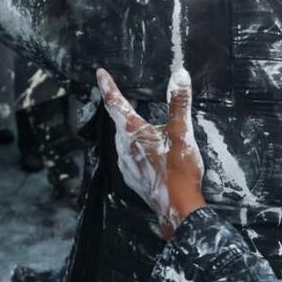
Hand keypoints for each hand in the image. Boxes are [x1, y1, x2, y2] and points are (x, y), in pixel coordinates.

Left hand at [96, 67, 205, 236]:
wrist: (177, 207)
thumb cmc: (178, 169)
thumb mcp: (181, 133)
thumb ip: (179, 103)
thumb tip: (179, 74)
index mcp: (132, 132)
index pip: (115, 102)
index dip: (107, 86)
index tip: (100, 73)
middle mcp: (123, 147)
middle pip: (119, 121)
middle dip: (120, 107)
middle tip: (122, 94)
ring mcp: (125, 164)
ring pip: (124, 139)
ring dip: (131, 129)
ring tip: (140, 121)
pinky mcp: (132, 176)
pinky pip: (130, 155)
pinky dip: (137, 147)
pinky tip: (149, 150)